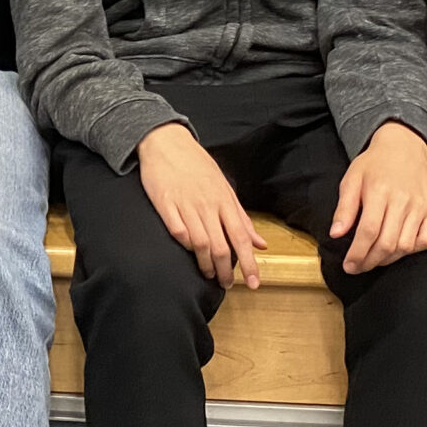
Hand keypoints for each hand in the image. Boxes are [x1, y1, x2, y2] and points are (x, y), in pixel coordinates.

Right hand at [137, 123, 266, 288]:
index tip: (254, 283)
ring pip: (200, 243)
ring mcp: (185, 205)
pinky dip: (184, 245)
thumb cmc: (197, 165)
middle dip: (226, 271)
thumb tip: (260, 243)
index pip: (241, 237)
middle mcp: (207, 205)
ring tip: (209, 275)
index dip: (249, 263)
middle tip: (227, 285)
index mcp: (224, 201)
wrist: (167, 142)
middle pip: (221, 246)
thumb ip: (241, 217)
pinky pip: (177, 230)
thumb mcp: (224, 188)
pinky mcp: (165, 204)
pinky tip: (188, 253)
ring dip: (206, 264)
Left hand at [329, 123, 426, 273]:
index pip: (368, 232)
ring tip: (374, 259)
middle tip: (358, 268)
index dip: (357, 254)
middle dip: (370, 262)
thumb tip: (336, 234)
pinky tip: (399, 249)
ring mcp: (421, 206)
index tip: (349, 266)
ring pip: (406, 246)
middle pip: (387, 243)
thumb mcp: (351, 180)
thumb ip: (344, 208)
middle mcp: (403, 200)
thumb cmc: (374, 165)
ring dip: (388, 259)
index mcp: (379, 191)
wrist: (404, 147)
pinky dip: (413, 250)